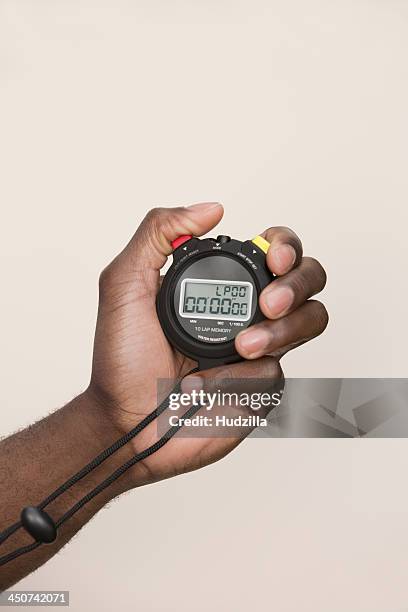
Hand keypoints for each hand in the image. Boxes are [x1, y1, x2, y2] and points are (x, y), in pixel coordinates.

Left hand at [87, 203, 327, 486]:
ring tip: (242, 347)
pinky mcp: (262, 387)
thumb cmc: (121, 360)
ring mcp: (259, 349)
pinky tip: (209, 385)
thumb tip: (211, 209)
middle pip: (308, 279)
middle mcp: (246, 311)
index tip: (272, 259)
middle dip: (296, 286)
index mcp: (219, 282)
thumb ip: (158, 233)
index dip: (285, 247)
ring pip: (311, 321)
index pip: (272, 249)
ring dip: (283, 330)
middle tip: (268, 305)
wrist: (127, 422)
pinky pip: (278, 372)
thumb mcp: (124, 284)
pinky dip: (243, 377)